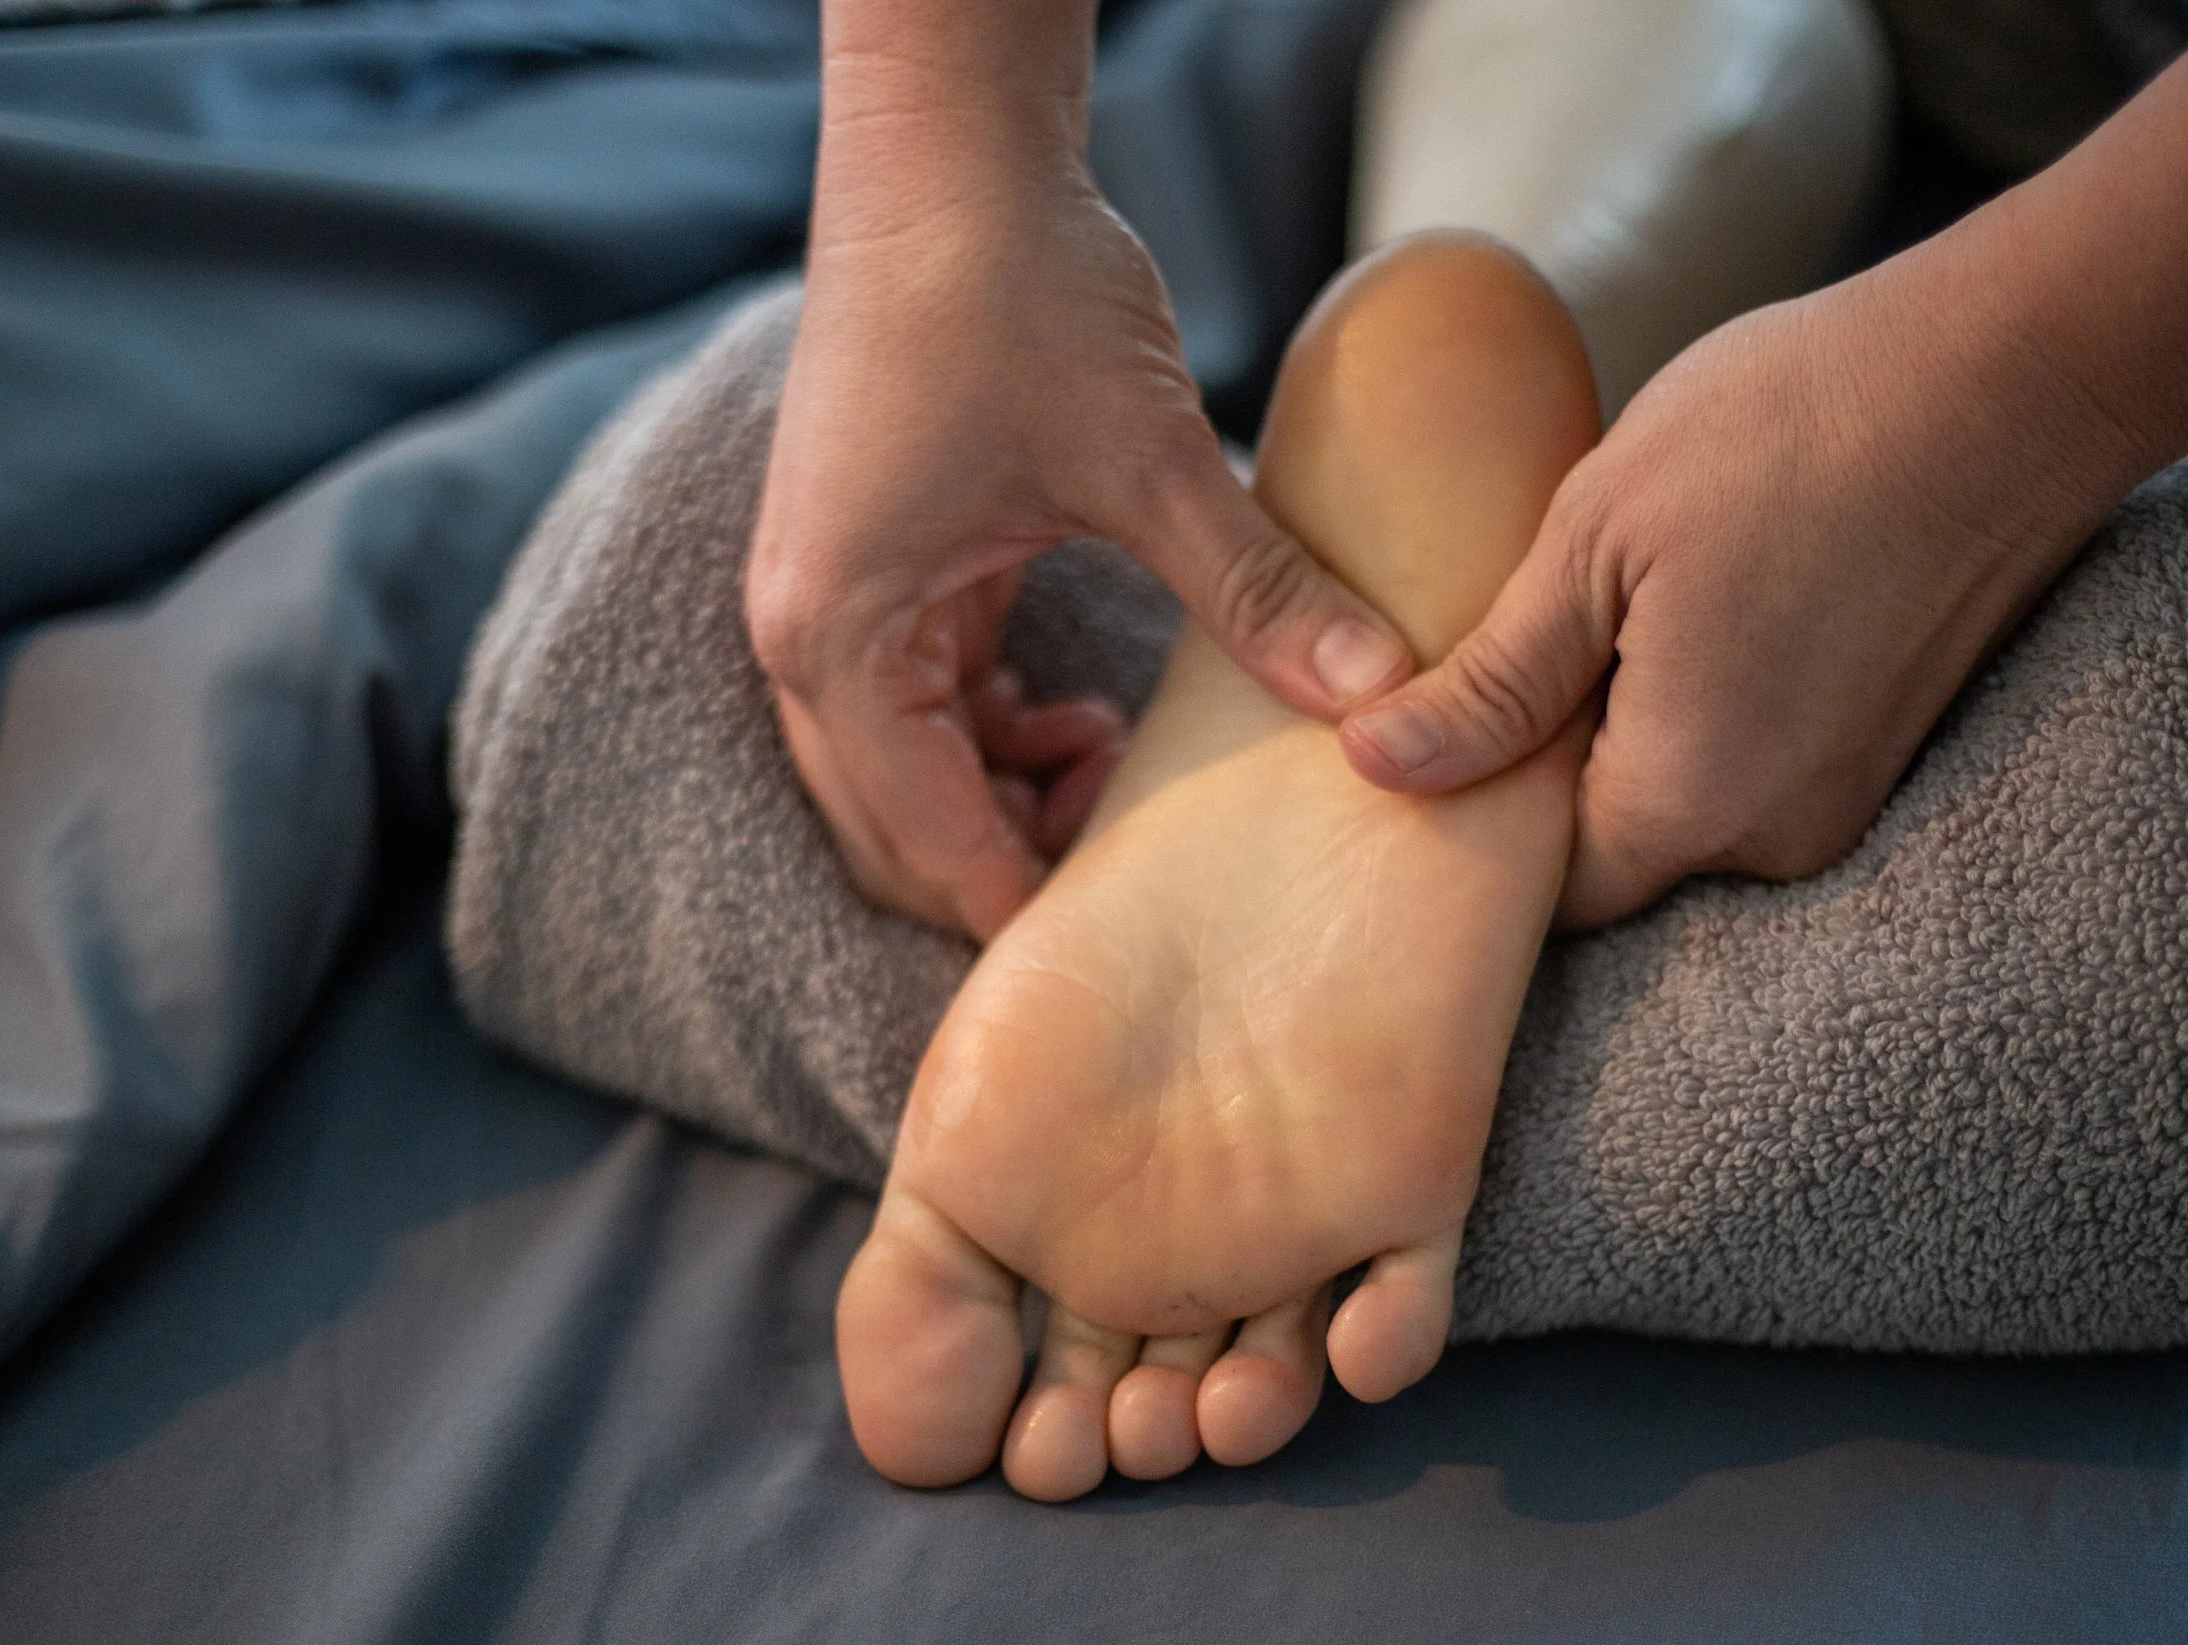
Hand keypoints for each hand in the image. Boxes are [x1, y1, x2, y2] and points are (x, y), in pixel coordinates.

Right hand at [749, 120, 1409, 941]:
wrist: (946, 151)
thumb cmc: (1011, 291)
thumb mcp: (1145, 459)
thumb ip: (1256, 590)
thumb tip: (1379, 691)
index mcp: (839, 638)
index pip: (923, 840)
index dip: (1024, 907)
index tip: (1128, 950)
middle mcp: (807, 635)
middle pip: (892, 825)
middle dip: (1004, 860)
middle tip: (1132, 877)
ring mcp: (830, 595)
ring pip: (905, 766)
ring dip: (1002, 794)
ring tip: (1113, 776)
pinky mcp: (873, 557)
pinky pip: (920, 696)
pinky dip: (992, 729)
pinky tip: (1081, 715)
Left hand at [1338, 268, 2119, 926]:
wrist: (2016, 374)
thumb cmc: (1793, 430)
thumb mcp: (1596, 541)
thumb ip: (1491, 682)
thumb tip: (1376, 765)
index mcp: (1688, 801)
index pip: (1541, 894)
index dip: (1471, 828)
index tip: (1425, 741)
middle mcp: (1775, 838)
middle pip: (1613, 859)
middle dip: (1544, 781)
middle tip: (1486, 662)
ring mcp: (1842, 799)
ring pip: (1683, 809)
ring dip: (1621, 739)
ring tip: (1582, 620)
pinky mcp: (1882, 748)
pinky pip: (1750, 769)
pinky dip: (1694, 716)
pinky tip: (1671, 615)